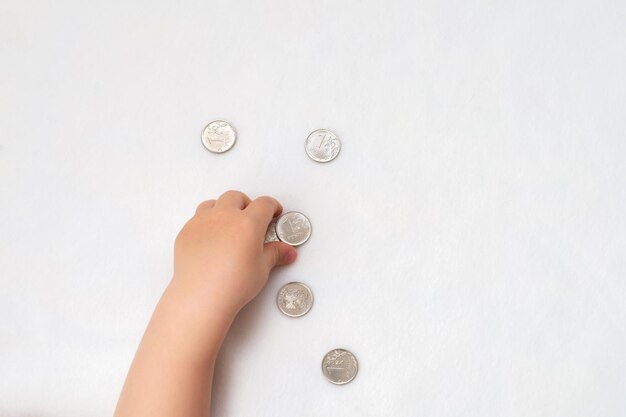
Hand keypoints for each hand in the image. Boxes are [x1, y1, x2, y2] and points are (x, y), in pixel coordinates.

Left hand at [172, 190, 296, 315]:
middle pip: (237, 197)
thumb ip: (275, 254)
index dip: (272, 206)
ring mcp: (202, 222)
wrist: (202, 297)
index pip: (264, 204)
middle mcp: (224, 217)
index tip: (274, 213)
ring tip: (228, 224)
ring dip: (223, 209)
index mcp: (248, 223)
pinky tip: (210, 239)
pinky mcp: (186, 232)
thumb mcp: (262, 269)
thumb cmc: (231, 285)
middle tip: (251, 218)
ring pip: (213, 204)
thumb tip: (286, 251)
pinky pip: (197, 219)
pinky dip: (206, 223)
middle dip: (247, 204)